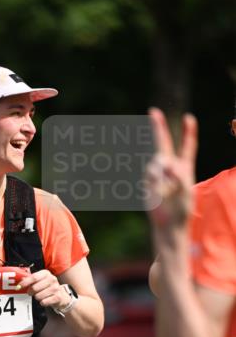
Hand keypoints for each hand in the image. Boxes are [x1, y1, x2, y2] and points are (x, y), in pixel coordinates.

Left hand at [18, 270, 65, 307]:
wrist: (62, 295)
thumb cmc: (47, 287)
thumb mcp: (40, 280)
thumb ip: (30, 279)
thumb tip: (20, 279)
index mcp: (46, 273)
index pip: (33, 277)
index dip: (25, 283)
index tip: (19, 287)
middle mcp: (52, 279)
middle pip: (35, 288)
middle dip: (30, 292)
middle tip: (31, 293)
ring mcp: (56, 288)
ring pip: (38, 296)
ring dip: (37, 297)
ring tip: (40, 296)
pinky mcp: (58, 297)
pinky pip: (44, 302)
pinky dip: (42, 302)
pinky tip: (45, 300)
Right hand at [145, 108, 196, 230]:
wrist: (167, 225)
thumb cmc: (181, 209)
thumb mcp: (185, 189)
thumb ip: (178, 174)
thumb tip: (167, 164)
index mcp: (185, 168)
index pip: (187, 146)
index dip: (188, 132)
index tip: (188, 118)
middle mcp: (170, 168)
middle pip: (164, 144)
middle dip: (158, 127)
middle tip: (153, 111)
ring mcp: (157, 176)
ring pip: (155, 164)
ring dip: (161, 174)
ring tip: (166, 190)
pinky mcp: (148, 184)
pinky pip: (149, 176)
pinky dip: (155, 182)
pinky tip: (158, 194)